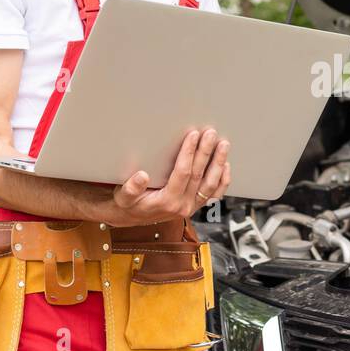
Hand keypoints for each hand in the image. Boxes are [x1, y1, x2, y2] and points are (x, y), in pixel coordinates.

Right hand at [102, 127, 230, 225]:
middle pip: (199, 175)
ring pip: (211, 184)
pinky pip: (214, 194)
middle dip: (206, 152)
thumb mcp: (123, 196)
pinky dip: (222, 180)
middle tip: (210, 133)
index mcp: (167, 202)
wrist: (132, 217)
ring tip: (223, 145)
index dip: (189, 153)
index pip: (183, 173)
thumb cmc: (128, 203)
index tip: (193, 135)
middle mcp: (183, 206)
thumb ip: (131, 188)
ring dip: (218, 163)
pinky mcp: (195, 205)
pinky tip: (226, 165)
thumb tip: (141, 177)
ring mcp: (191, 206)